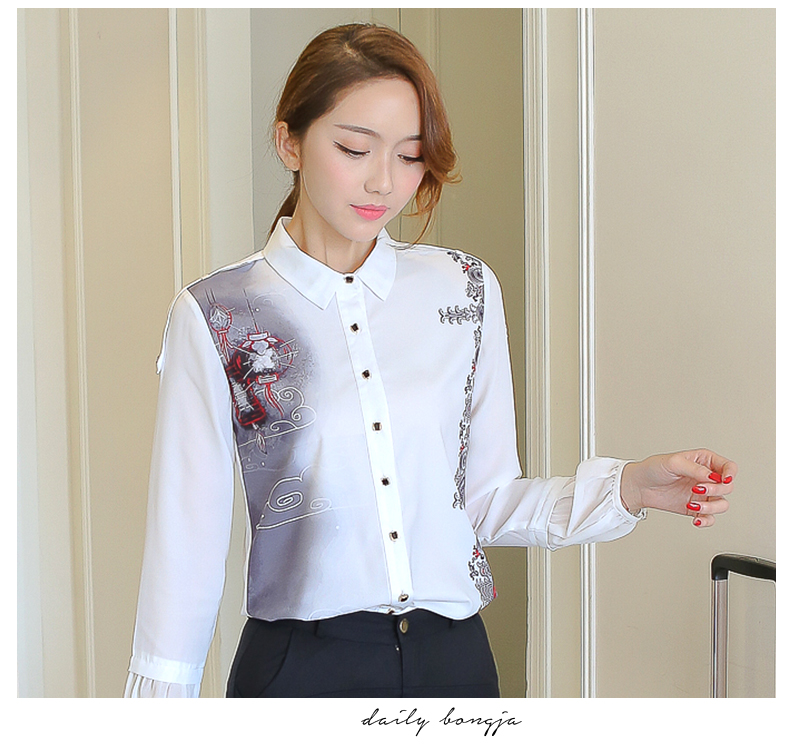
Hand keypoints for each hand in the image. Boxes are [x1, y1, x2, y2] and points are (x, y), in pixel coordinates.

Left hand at [620, 449, 736, 527]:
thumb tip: (713, 477)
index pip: (728, 467)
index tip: (723, 480)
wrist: (639, 486)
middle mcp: (706, 478)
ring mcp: (702, 494)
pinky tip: (696, 519)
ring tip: (694, 505)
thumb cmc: (653, 469)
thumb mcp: (673, 462)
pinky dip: (707, 520)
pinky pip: (710, 518)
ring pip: (722, 504)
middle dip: (716, 490)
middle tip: (698, 489)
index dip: (730, 473)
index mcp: (704, 461)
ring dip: (712, 507)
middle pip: (728, 487)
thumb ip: (695, 469)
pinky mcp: (695, 508)